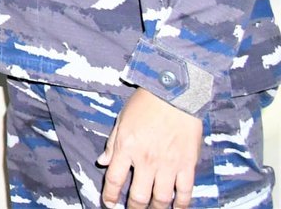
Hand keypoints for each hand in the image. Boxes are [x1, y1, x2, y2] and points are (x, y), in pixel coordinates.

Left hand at [98, 88, 200, 208]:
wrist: (175, 93)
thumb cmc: (145, 104)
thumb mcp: (122, 121)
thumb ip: (112, 144)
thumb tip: (102, 162)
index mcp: (126, 147)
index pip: (114, 179)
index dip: (110, 196)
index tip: (110, 204)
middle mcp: (146, 159)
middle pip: (138, 195)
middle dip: (134, 208)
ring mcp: (168, 164)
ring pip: (162, 198)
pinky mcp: (188, 165)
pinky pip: (185, 192)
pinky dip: (182, 204)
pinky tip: (177, 208)